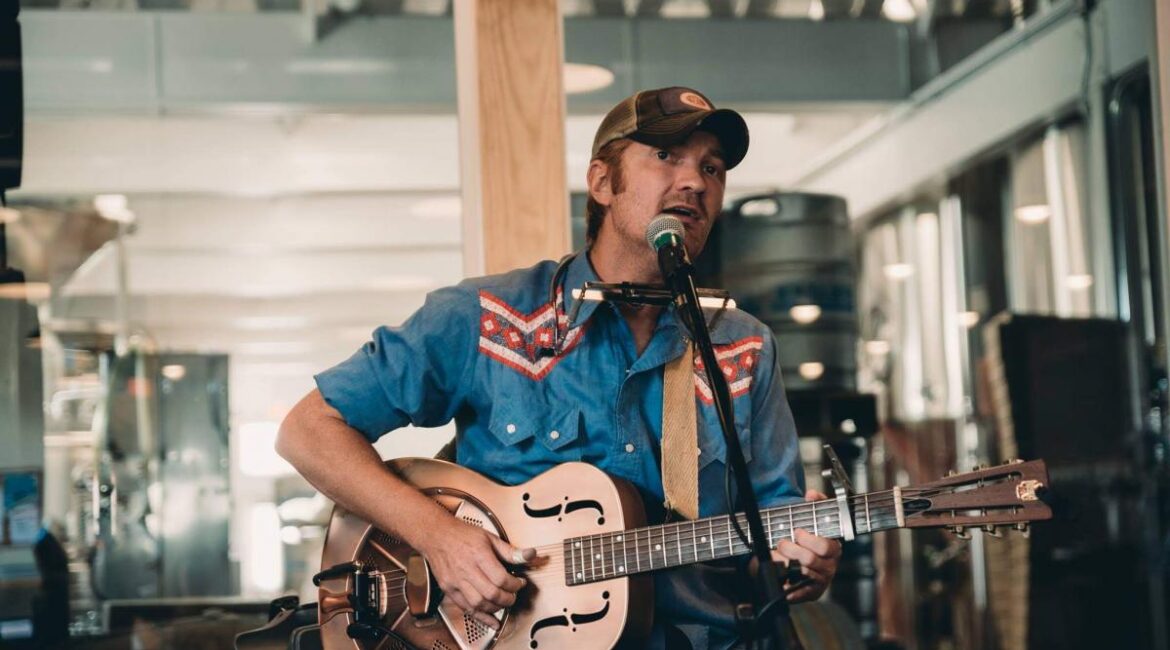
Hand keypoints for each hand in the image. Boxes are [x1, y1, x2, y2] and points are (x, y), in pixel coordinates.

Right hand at [419, 518, 536, 630]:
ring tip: (502, 602)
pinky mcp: (449, 589)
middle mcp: (466, 569)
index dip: (515, 584)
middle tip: (513, 595)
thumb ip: (510, 551)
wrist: (436, 535)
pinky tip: (491, 621)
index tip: (519, 583)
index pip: (501, 578)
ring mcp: (456, 581)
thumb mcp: (490, 537)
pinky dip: (481, 617)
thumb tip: (529, 555)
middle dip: (507, 598)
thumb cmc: (461, 534)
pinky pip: (466, 608)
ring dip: (495, 608)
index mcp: (479, 555)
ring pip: (479, 604)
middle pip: (491, 593)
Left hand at [771, 489, 841, 602]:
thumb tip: (811, 494)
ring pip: (801, 573)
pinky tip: (781, 580)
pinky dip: (789, 587)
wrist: (797, 559)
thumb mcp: (810, 518)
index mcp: (833, 549)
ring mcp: (820, 581)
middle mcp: (829, 566)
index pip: (826, 546)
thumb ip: (815, 504)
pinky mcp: (810, 593)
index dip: (809, 539)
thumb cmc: (805, 538)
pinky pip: (799, 593)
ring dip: (784, 563)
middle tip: (781, 543)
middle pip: (810, 560)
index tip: (797, 532)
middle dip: (792, 549)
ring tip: (776, 555)